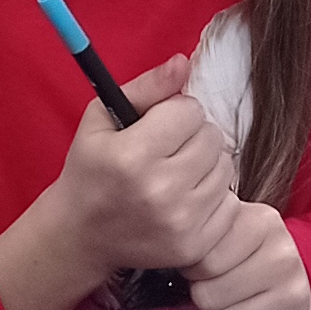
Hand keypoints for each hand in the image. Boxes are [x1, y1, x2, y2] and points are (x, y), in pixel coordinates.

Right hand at [49, 56, 240, 280]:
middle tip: (167, 151)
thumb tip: (184, 63)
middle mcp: (159, 191)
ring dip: (205, 165)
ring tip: (175, 175)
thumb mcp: (100, 120)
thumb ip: (146, 88)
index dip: (174, 112)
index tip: (158, 126)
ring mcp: (180, 222)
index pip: (189, 111)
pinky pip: (229, 204)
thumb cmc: (91, 172)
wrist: (81, 236)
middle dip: (192, 137)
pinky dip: (211, 198)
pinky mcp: (194, 246)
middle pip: (211, 137)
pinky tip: (184, 201)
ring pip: (225, 168)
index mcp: (131, 156)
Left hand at [189, 200, 310, 309]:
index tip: (202, 268)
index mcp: (263, 224)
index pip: (202, 261)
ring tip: (227, 309)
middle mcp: (285, 257)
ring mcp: (297, 294)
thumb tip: (168, 253)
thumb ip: (199, 237)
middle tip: (215, 291)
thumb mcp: (222, 232)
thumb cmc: (242, 253)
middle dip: (203, 297)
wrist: (289, 274)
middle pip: (209, 296)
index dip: (193, 270)